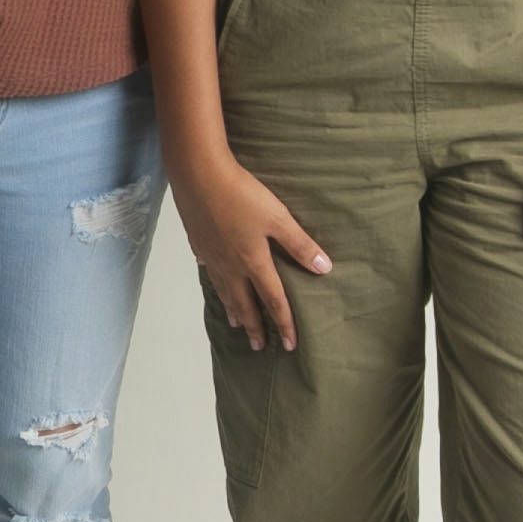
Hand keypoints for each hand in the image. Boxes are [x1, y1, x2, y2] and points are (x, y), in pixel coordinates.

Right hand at [172, 147, 327, 351]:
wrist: (198, 175)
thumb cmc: (241, 194)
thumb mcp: (278, 218)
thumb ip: (300, 244)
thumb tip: (324, 269)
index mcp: (253, 262)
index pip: (273, 301)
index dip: (283, 323)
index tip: (289, 345)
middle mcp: (230, 266)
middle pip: (244, 303)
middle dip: (253, 327)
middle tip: (258, 346)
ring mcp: (211, 256)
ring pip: (223, 291)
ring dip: (232, 310)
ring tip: (236, 324)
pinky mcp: (198, 242)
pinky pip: (208, 271)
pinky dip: (214, 283)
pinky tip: (214, 280)